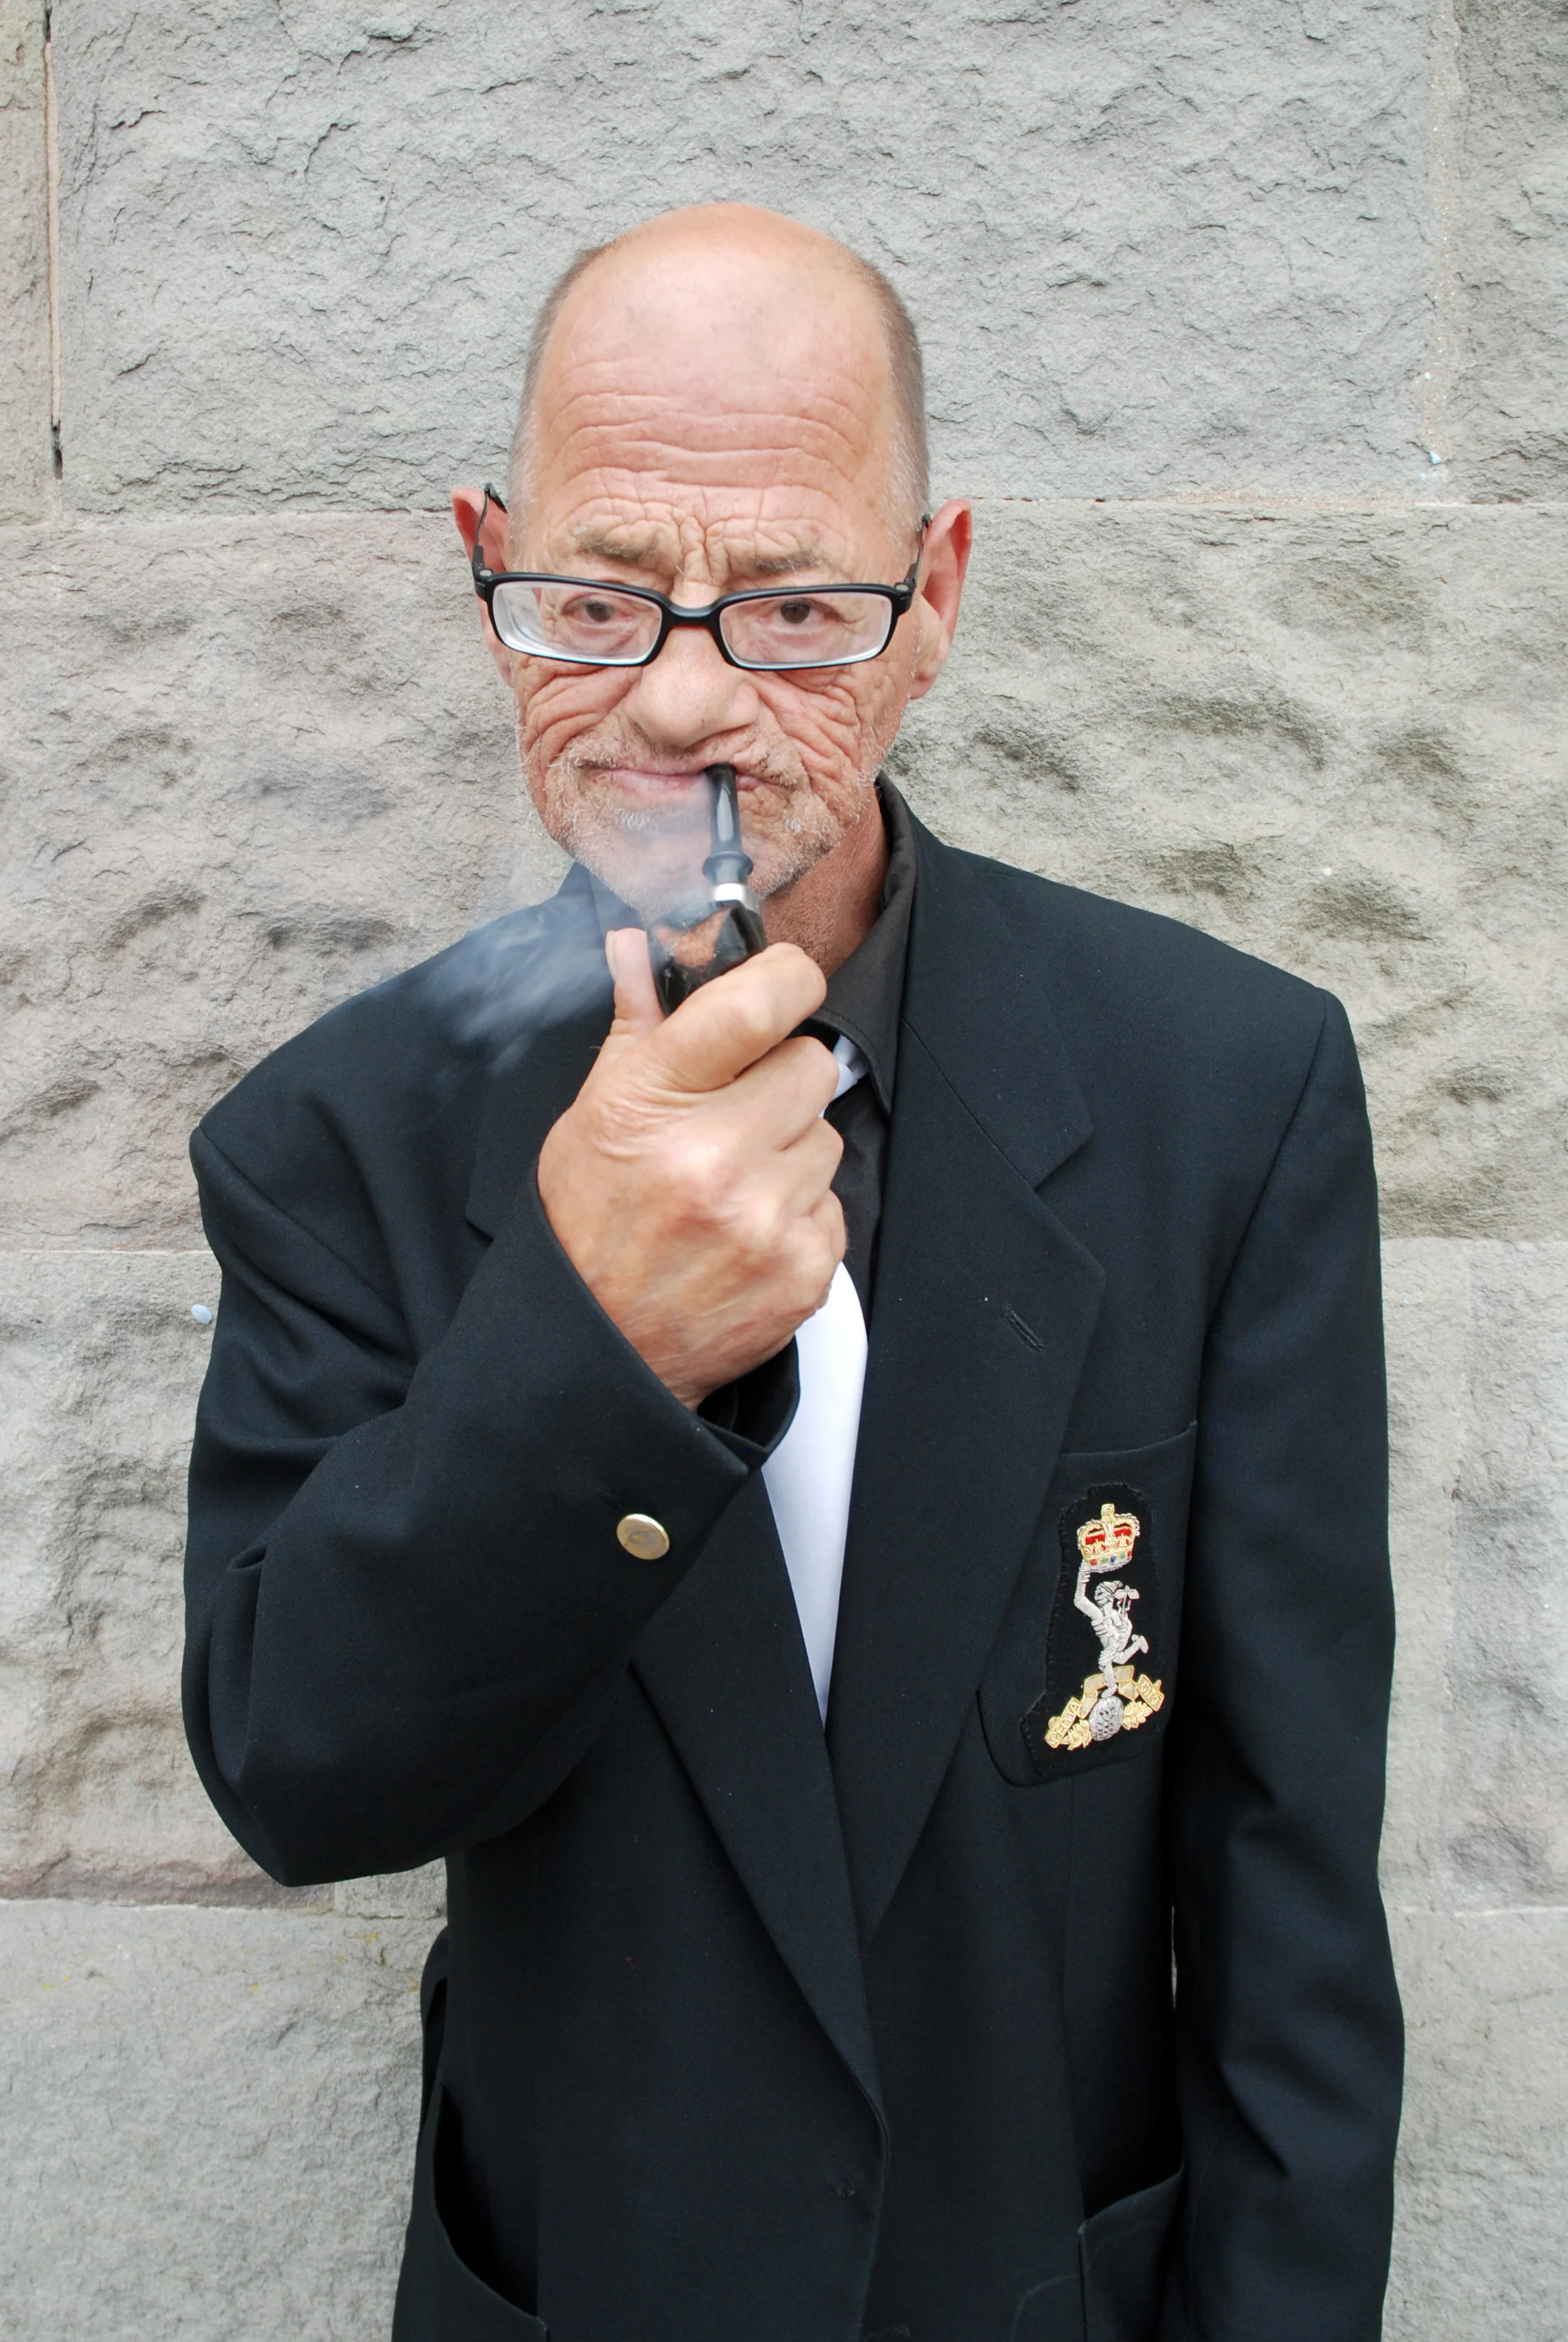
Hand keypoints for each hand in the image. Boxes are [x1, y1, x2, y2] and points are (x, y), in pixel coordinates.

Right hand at [537, 931, 844, 1407]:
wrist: (598, 1351)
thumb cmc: (589, 1223)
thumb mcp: (593, 1116)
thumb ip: (636, 1026)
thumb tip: (639, 943)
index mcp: (656, 1100)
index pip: (761, 1001)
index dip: (787, 979)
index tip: (784, 986)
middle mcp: (715, 1155)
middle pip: (812, 1066)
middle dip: (780, 1083)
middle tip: (736, 1117)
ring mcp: (764, 1218)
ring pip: (828, 1139)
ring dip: (791, 1154)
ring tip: (733, 1187)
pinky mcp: (803, 1271)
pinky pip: (835, 1206)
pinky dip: (800, 1216)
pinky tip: (748, 1234)